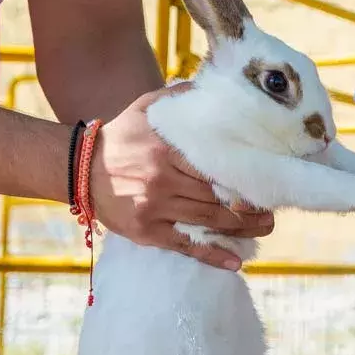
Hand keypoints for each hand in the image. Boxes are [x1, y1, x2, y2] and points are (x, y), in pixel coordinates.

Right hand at [86, 87, 274, 269]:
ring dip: (242, 228)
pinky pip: (185, 245)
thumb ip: (180, 98)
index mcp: (167, 149)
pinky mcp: (147, 231)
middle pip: (217, 196)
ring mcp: (154, 208)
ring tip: (266, 227)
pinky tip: (235, 263)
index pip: (216, 164)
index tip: (268, 178)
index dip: (245, 175)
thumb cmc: (121, 136)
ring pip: (209, 221)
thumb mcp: (146, 107)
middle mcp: (162, 179)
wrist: (80, 168)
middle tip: (275, 208)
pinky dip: (212, 256)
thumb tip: (215, 90)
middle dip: (251, 204)